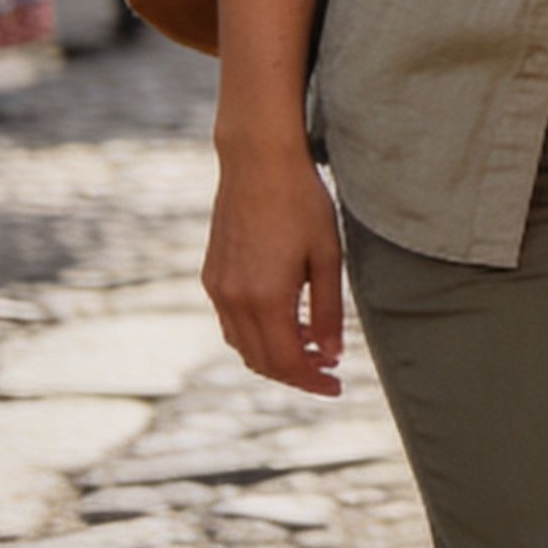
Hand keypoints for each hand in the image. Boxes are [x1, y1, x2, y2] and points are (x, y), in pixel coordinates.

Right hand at [205, 143, 349, 396]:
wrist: (257, 161)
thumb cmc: (302, 203)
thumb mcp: (328, 256)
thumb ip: (329, 310)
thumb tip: (331, 355)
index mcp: (265, 298)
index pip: (287, 362)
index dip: (313, 381)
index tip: (337, 386)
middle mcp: (234, 299)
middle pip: (262, 361)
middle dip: (296, 373)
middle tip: (328, 370)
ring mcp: (217, 289)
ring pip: (243, 346)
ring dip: (275, 356)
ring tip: (311, 345)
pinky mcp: (211, 276)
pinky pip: (231, 323)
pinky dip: (256, 335)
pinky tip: (285, 320)